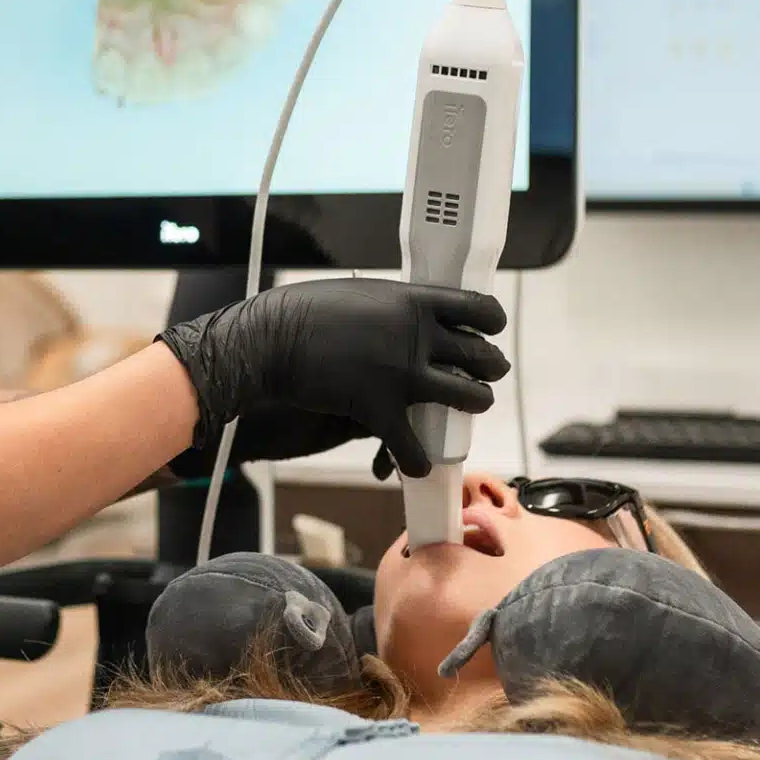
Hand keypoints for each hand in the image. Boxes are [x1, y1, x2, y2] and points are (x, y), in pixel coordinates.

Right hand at [157, 278, 509, 479]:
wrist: (267, 342)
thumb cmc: (300, 314)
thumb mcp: (357, 296)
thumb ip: (390, 308)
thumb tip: (405, 318)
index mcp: (412, 300)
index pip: (476, 307)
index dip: (492, 321)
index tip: (492, 329)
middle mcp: (416, 336)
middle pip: (480, 355)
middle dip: (490, 366)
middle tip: (488, 371)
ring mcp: (403, 375)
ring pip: (466, 397)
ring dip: (472, 406)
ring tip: (467, 410)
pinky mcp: (381, 411)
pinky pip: (413, 446)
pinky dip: (415, 459)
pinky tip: (413, 463)